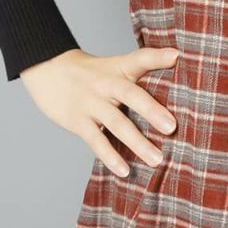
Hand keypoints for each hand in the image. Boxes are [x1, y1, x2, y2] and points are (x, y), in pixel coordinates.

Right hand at [19, 46, 180, 177]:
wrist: (47, 68)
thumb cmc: (93, 72)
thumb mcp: (117, 66)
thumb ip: (145, 69)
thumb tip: (179, 68)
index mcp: (120, 68)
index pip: (140, 58)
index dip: (158, 57)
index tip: (176, 57)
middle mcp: (107, 84)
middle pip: (130, 94)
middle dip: (151, 111)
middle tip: (172, 128)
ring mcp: (91, 102)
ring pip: (116, 122)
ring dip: (136, 142)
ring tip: (157, 160)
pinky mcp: (77, 120)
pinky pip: (95, 140)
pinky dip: (109, 156)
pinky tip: (124, 171)